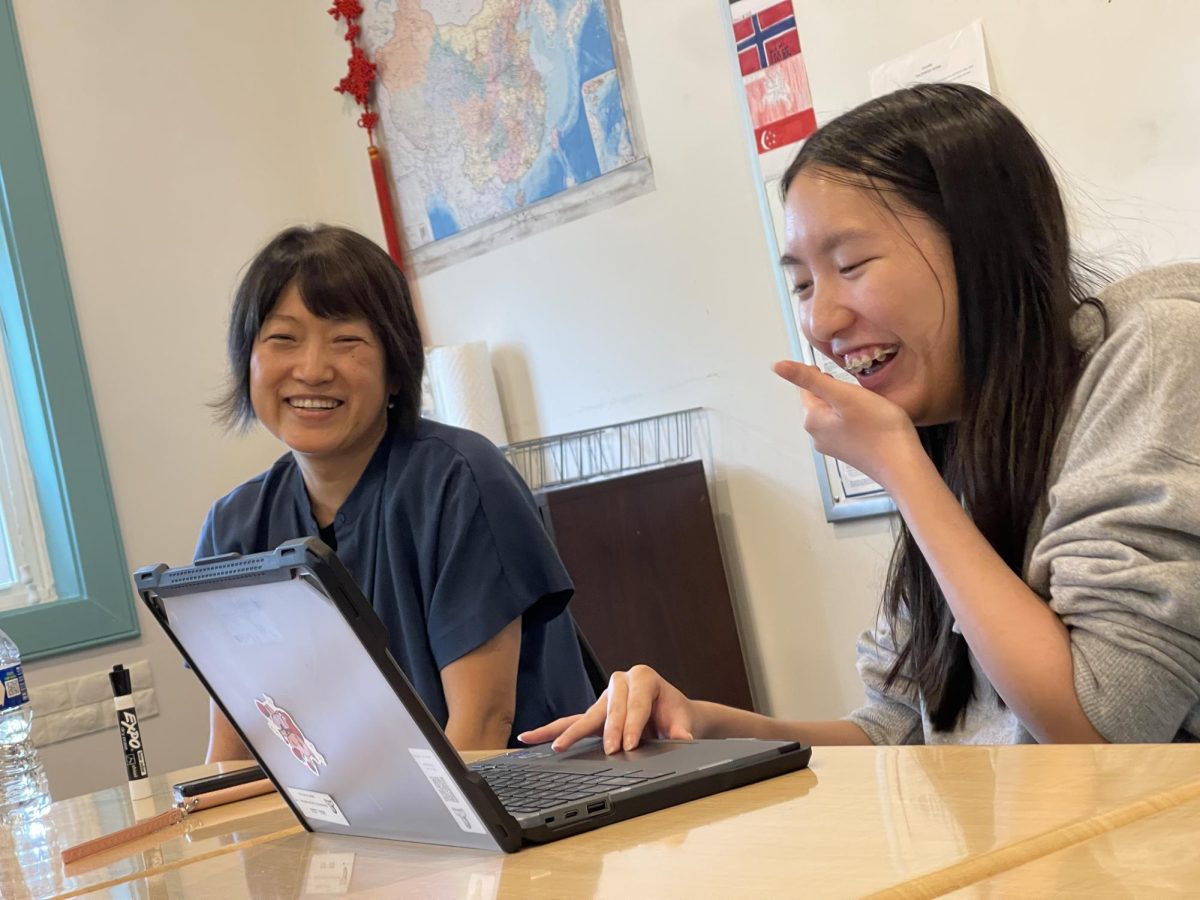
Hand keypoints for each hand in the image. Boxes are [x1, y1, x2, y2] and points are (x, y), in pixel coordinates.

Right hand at [516, 666, 696, 753]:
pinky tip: (530, 738)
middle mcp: (621, 682)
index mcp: (644, 677)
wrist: (672, 714)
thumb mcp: (683, 721)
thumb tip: (683, 739)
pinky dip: (553, 731)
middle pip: (611, 707)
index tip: (630, 745)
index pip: (636, 701)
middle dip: (610, 729)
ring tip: (556, 746)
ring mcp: (605, 697)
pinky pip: (572, 721)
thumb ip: (682, 730)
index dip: (633, 723)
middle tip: (611, 749)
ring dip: (572, 733)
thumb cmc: (676, 715)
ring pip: (587, 715)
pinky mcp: (595, 712)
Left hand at [773, 360, 920, 489]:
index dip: (824, 377)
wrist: (902, 465)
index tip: (844, 379)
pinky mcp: (847, 452)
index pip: (806, 388)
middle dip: (837, 391)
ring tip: (866, 405)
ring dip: (846, 404)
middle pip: (820, 401)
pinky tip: (870, 420)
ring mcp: (831, 446)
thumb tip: (777, 366)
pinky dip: (855, 418)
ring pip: (833, 414)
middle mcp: (816, 436)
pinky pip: (844, 427)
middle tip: (858, 392)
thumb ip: (810, 379)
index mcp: (811, 420)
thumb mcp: (843, 395)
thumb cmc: (877, 426)